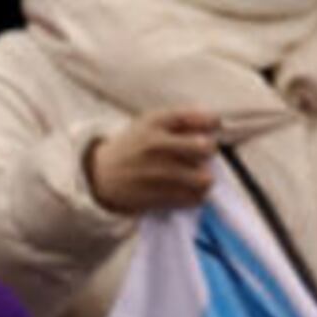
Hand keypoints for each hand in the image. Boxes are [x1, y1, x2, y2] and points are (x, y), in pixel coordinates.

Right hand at [84, 109, 219, 216]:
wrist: (100, 175)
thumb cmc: (135, 144)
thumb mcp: (153, 121)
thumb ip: (186, 117)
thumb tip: (217, 123)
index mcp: (158, 124)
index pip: (204, 120)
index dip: (211, 126)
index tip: (204, 132)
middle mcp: (156, 147)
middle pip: (207, 148)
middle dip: (208, 153)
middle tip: (197, 158)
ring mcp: (155, 174)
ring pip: (203, 178)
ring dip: (204, 179)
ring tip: (196, 179)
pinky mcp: (153, 197)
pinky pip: (190, 199)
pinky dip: (194, 197)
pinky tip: (187, 192)